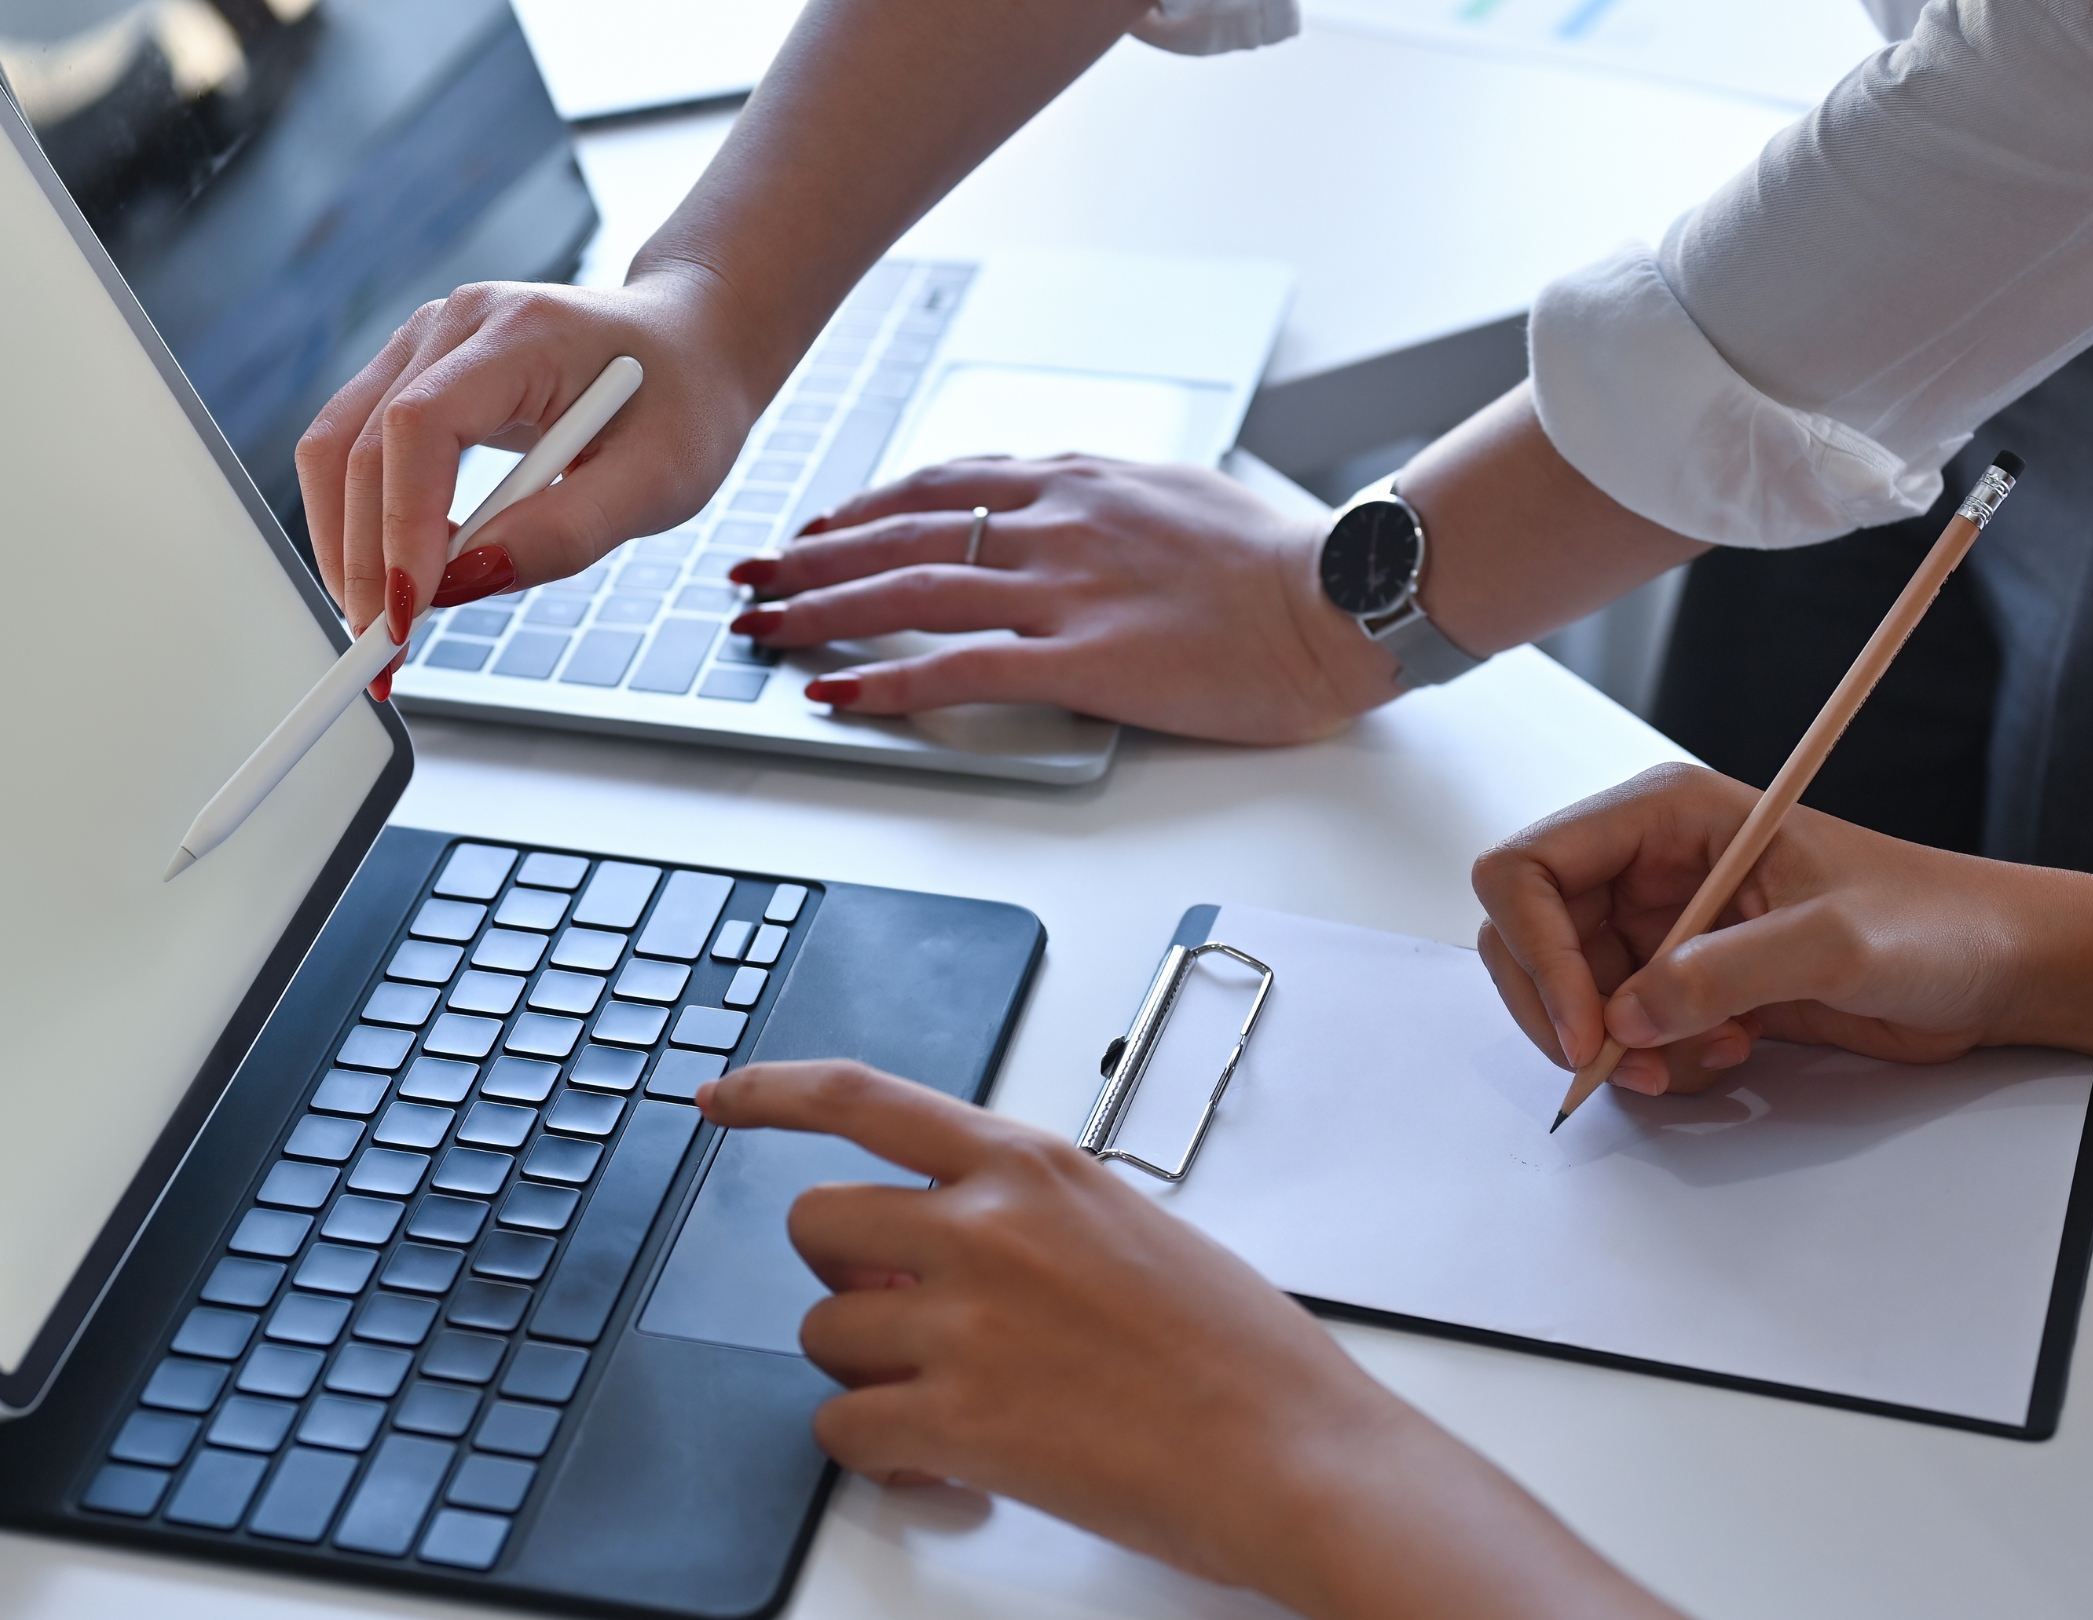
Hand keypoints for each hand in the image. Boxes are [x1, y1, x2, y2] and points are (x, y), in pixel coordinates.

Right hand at [294, 269, 774, 639]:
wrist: (689, 344)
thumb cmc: (684, 403)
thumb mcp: (658, 482)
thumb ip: (566, 532)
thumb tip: (463, 583)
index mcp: (524, 332)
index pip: (420, 425)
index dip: (402, 525)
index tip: (407, 614)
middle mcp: (456, 325)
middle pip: (359, 445)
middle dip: (361, 561)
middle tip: (384, 656)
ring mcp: (424, 344)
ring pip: (334, 448)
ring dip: (345, 546)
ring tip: (384, 629)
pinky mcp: (412, 375)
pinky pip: (353, 450)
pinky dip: (361, 523)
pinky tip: (398, 578)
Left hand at [697, 1061, 1678, 1619]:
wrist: (1299, 1454)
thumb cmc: (1240, 1352)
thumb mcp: (1128, 1230)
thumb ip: (1020, 1218)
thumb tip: (929, 1245)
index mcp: (1032, 1166)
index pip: (864, 1098)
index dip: (774, 1093)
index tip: (722, 1098)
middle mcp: (984, 1227)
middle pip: (818, 1222)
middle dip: (842, 1272)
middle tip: (898, 1316)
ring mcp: (965, 1323)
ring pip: (824, 1333)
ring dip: (868, 1371)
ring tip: (956, 1397)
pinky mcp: (959, 1422)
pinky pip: (843, 1428)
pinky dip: (879, 1450)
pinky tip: (944, 1456)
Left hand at [728, 456, 1397, 743]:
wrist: (1339, 596)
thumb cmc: (1275, 559)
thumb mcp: (1177, 495)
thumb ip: (1103, 502)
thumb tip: (1063, 511)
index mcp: (1077, 481)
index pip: (941, 483)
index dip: (864, 509)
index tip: (818, 529)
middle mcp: (1054, 523)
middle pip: (900, 533)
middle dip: (811, 557)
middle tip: (753, 577)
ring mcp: (1062, 590)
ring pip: (908, 591)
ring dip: (821, 610)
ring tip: (762, 629)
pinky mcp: (1080, 660)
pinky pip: (957, 667)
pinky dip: (884, 678)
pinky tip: (835, 691)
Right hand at [1471, 762, 2036, 1095]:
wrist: (1998, 968)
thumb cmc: (1938, 921)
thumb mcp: (1835, 942)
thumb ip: (1722, 974)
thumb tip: (1624, 1019)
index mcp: (1665, 815)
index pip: (1528, 869)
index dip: (1535, 950)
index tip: (1587, 1027)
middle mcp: (1648, 865)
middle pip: (1526, 936)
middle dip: (1562, 1010)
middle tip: (1618, 1065)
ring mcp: (1663, 925)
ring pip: (1569, 993)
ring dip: (1613, 1046)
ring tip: (1692, 1062)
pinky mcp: (1687, 980)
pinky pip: (1622, 1030)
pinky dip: (1652, 1061)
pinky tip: (1722, 1055)